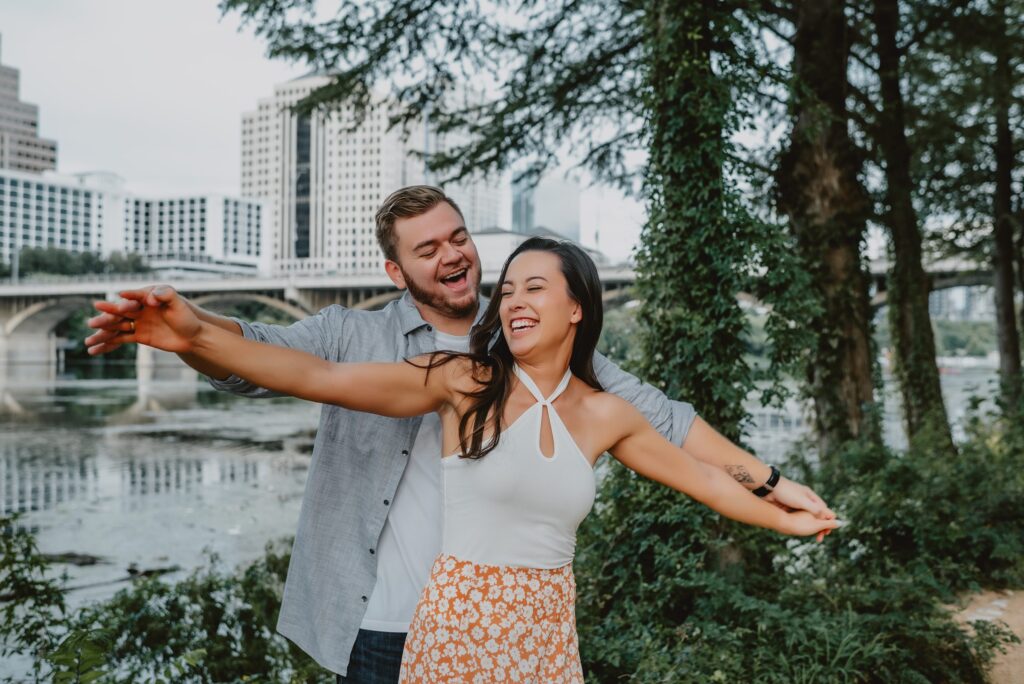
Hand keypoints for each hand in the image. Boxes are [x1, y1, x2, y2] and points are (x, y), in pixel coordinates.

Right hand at [86, 286, 201, 354]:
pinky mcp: (138, 335)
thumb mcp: (179, 304)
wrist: (192, 336)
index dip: (128, 298)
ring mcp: (137, 322)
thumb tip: (151, 296)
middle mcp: (139, 309)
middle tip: (93, 322)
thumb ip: (167, 296)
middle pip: (121, 312)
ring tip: (88, 340)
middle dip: (108, 317)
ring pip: (117, 327)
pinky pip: (120, 339)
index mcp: (148, 298)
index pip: (135, 298)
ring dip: (102, 332)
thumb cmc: (187, 317)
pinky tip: (94, 350)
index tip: (119, 296)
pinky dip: (108, 344)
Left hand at [765, 477, 835, 541]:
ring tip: (814, 536)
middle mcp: (806, 500)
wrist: (768, 488)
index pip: (824, 510)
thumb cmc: (786, 493)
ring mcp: (797, 504)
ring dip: (811, 526)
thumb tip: (831, 518)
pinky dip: (802, 524)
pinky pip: (799, 518)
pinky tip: (802, 531)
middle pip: (817, 515)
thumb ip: (816, 510)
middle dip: (820, 525)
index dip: (828, 520)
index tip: (828, 531)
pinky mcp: (789, 508)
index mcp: (811, 497)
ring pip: (808, 517)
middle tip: (821, 537)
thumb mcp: (803, 502)